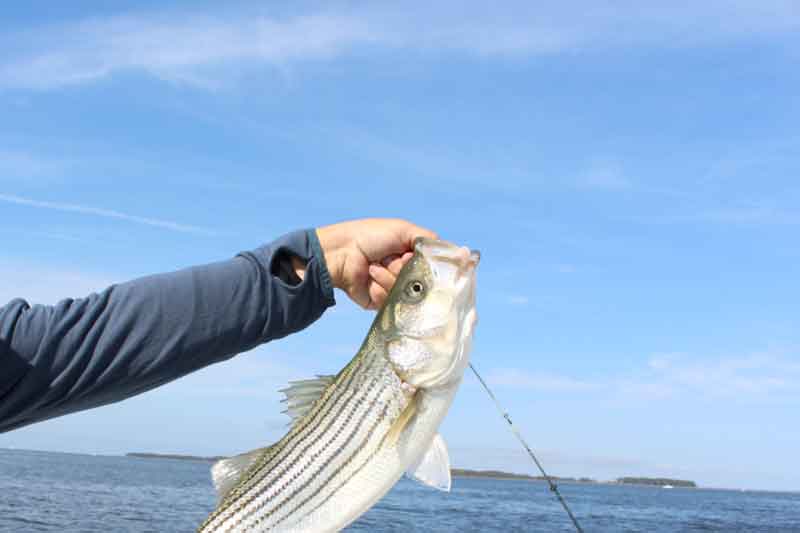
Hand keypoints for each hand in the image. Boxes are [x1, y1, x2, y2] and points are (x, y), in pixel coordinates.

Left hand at [315, 218, 437, 309]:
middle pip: (421, 283)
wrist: (341, 253)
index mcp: (412, 257)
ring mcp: (394, 290)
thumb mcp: (404, 230)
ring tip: (374, 266)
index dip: (430, 268)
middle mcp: (406, 275)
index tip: (424, 262)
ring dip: (389, 277)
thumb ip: (431, 242)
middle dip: (405, 269)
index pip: (434, 269)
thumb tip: (462, 254)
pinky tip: (369, 277)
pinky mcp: (381, 304)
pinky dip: (379, 287)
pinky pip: (390, 302)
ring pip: (405, 293)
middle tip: (392, 259)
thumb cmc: (371, 236)